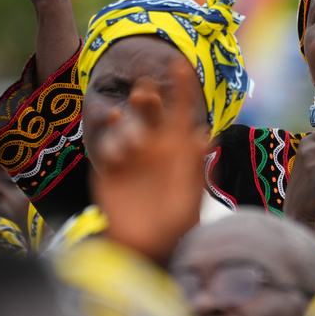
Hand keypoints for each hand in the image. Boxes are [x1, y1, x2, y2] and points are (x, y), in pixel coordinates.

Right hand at [89, 77, 209, 264]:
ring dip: (131, 114)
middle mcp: (154, 149)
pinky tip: (113, 123)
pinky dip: (110, 132)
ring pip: (129, 125)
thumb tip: (207, 134)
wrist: (147, 250)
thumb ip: (195, 168)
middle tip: (147, 90)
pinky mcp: (109, 169)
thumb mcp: (189, 198)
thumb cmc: (175, 227)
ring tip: (133, 105)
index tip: (181, 65)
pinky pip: (108, 144)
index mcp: (179, 151)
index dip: (182, 89)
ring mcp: (131, 158)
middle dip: (149, 100)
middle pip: (151, 114)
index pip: (181, 113)